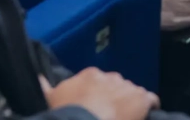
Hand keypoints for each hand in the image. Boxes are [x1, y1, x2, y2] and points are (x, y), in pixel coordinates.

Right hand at [42, 68, 158, 119]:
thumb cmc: (66, 114)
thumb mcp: (48, 100)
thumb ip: (44, 87)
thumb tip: (38, 78)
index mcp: (90, 75)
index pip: (97, 81)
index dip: (96, 96)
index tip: (93, 107)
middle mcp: (111, 77)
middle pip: (116, 86)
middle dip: (113, 99)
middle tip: (107, 116)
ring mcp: (128, 86)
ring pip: (132, 93)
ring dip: (129, 104)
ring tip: (124, 118)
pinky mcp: (142, 99)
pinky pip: (151, 100)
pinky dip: (149, 108)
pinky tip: (146, 116)